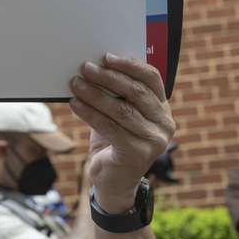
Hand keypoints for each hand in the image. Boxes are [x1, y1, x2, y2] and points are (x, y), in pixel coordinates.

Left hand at [68, 53, 174, 213]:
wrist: (113, 181)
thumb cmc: (114, 143)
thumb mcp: (118, 115)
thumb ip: (115, 95)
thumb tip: (93, 68)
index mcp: (162, 109)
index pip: (152, 79)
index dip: (130, 65)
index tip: (107, 56)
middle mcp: (164, 123)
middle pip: (136, 91)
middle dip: (108, 77)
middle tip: (86, 67)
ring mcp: (153, 140)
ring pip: (121, 108)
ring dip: (94, 93)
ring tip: (75, 83)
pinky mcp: (137, 153)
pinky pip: (109, 127)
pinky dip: (89, 113)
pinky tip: (75, 103)